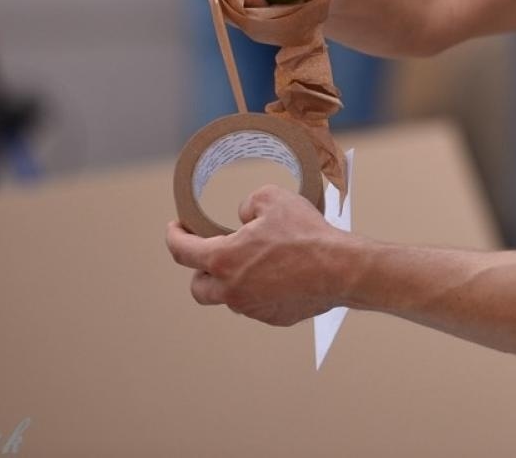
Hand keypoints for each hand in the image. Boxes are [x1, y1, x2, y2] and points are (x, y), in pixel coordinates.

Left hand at [165, 185, 353, 326]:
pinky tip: (280, 275)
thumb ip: (249, 203)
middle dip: (200, 270)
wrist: (341, 268)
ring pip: (230, 297)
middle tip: (214, 253)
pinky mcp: (274, 317)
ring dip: (234, 281)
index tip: (176, 228)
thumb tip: (243, 217)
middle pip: (198, 287)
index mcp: (223, 259)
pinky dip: (260, 291)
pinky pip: (257, 304)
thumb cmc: (307, 234)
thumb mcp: (273, 198)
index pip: (181, 251)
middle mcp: (232, 290)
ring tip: (256, 261)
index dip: (173, 236)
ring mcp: (253, 307)